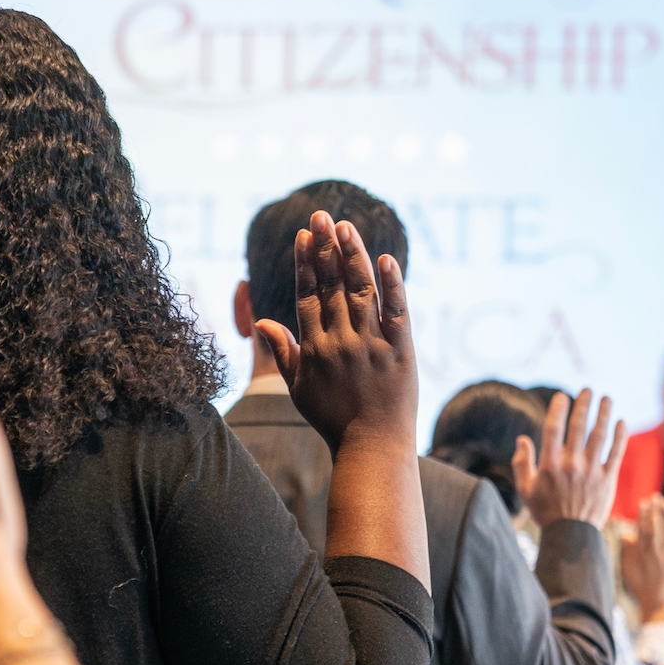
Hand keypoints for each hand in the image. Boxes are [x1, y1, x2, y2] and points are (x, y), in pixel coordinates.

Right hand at [254, 210, 416, 453]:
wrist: (372, 448)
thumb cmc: (332, 419)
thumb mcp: (298, 388)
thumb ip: (282, 351)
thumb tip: (262, 321)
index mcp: (314, 349)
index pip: (307, 295)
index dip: (305, 263)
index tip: (303, 236)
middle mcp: (341, 342)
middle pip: (332, 285)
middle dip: (325, 248)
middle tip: (321, 216)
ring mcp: (372, 345)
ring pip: (362, 291)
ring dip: (353, 256)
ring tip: (346, 227)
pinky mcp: (401, 351)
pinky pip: (397, 312)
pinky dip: (392, 285)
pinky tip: (385, 259)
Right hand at [512, 389, 627, 527]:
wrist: (571, 535)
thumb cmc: (545, 511)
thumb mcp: (525, 489)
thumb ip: (522, 462)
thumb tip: (523, 439)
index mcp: (550, 465)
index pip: (554, 429)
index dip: (558, 409)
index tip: (562, 396)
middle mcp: (571, 464)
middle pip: (579, 427)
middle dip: (584, 405)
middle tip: (588, 389)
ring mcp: (592, 471)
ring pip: (600, 436)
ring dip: (604, 414)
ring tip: (607, 398)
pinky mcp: (608, 480)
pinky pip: (616, 453)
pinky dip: (620, 436)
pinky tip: (621, 422)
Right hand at [620, 496, 663, 623]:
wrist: (658, 602)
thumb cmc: (639, 585)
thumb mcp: (627, 568)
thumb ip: (627, 551)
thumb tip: (627, 534)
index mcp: (641, 553)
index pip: (643, 529)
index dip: (643, 514)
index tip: (643, 502)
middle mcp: (656, 552)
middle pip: (656, 527)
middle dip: (656, 510)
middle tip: (656, 496)